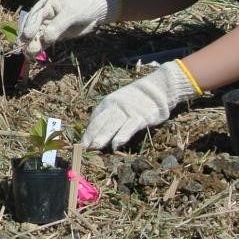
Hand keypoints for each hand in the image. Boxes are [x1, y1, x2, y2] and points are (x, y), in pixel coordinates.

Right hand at [18, 0, 119, 57]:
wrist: (97, 12)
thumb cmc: (84, 6)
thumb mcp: (72, 13)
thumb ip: (59, 24)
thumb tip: (46, 38)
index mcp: (47, 4)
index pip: (36, 15)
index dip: (31, 25)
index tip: (28, 35)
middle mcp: (44, 14)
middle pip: (33, 26)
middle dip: (29, 37)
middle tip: (25, 47)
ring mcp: (48, 25)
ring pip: (37, 36)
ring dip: (32, 45)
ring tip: (29, 54)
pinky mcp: (54, 35)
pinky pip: (44, 42)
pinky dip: (39, 48)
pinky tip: (33, 54)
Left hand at [81, 61, 197, 150]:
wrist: (157, 89)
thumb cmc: (136, 100)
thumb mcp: (118, 104)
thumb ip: (109, 116)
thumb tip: (96, 133)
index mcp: (107, 103)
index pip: (95, 120)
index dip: (88, 133)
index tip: (81, 145)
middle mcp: (115, 107)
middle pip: (100, 123)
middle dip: (91, 136)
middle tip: (82, 149)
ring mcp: (127, 111)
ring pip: (112, 125)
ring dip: (102, 137)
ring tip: (94, 148)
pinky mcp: (140, 117)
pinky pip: (129, 127)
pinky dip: (122, 136)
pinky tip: (115, 145)